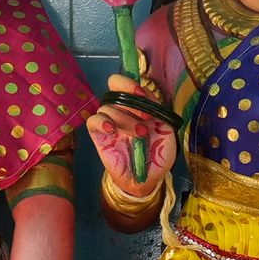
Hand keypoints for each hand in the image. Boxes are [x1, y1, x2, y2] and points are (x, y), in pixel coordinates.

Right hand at [87, 77, 170, 199]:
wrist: (146, 177)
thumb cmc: (157, 153)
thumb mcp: (166, 130)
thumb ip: (158, 110)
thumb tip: (146, 95)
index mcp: (137, 104)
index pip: (127, 82)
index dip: (132, 84)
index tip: (142, 95)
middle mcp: (122, 108)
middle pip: (113, 85)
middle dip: (127, 94)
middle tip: (144, 115)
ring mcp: (109, 120)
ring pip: (107, 106)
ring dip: (125, 118)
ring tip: (140, 134)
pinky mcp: (98, 134)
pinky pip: (93, 120)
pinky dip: (102, 121)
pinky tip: (112, 130)